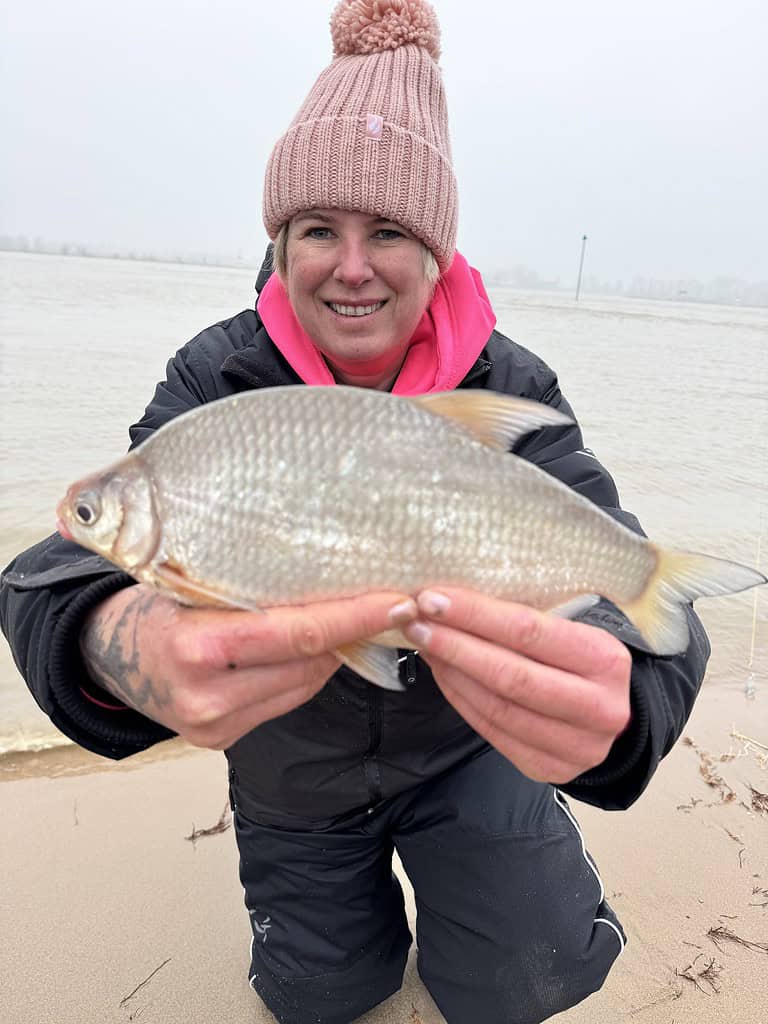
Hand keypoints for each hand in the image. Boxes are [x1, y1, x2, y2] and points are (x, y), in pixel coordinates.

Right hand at [80, 584, 416, 749]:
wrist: (110, 656)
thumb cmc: (156, 607)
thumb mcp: (194, 587)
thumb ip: (253, 594)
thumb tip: (330, 586)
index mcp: (196, 643)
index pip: (296, 632)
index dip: (352, 617)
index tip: (395, 602)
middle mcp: (205, 694)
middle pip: (306, 662)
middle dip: (353, 633)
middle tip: (390, 604)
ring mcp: (212, 724)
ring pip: (302, 685)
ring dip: (332, 654)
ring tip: (350, 621)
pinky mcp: (218, 741)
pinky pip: (283, 702)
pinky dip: (304, 674)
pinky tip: (310, 652)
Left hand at [403, 588, 631, 783]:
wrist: (619, 717)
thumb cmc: (584, 660)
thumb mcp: (575, 631)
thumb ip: (528, 619)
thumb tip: (456, 600)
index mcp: (605, 660)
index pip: (529, 632)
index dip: (476, 615)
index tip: (433, 598)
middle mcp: (598, 708)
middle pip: (510, 675)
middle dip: (454, 646)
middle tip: (415, 622)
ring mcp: (575, 746)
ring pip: (497, 708)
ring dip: (451, 673)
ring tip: (424, 644)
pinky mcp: (549, 769)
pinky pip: (492, 731)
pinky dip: (460, 699)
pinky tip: (442, 673)